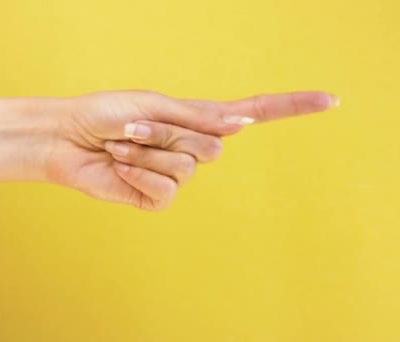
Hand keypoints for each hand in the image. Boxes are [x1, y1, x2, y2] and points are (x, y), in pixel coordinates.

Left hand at [45, 90, 338, 210]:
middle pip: (213, 147)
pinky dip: (139, 175)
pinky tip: (120, 168)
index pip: (256, 112)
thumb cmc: (105, 113)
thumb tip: (241, 126)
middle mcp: (194, 148)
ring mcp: (178, 175)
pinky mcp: (157, 198)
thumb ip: (196, 119)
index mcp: (199, 119)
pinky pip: (166, 191)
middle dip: (168, 135)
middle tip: (133, 128)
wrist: (67, 137)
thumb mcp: (152, 105)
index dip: (292, 106)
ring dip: (147, 153)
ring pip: (186, 168)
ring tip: (121, 146)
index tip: (332, 100)